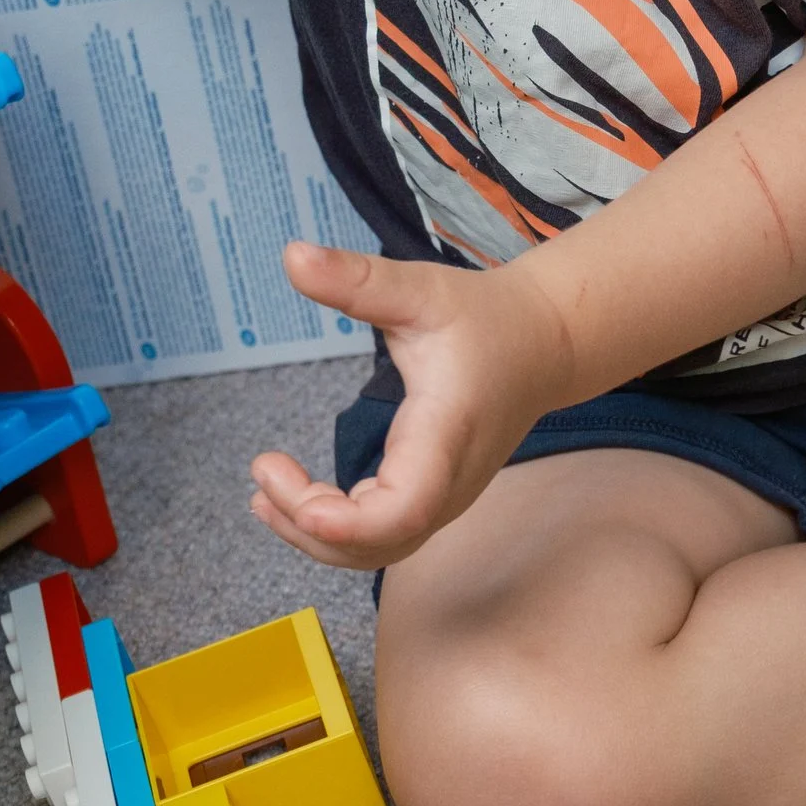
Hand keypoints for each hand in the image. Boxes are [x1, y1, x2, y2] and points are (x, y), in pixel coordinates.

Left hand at [250, 241, 577, 569]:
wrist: (542, 347)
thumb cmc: (485, 320)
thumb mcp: (421, 290)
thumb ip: (358, 280)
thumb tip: (292, 255)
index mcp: (444, 435)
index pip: (400, 507)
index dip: (343, 520)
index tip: (287, 490)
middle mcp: (447, 483)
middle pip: (377, 544)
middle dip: (308, 525)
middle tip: (263, 472)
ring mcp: (443, 499)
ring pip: (376, 551)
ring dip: (315, 536)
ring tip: (263, 494)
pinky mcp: (433, 499)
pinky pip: (381, 536)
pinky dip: (333, 530)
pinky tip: (292, 501)